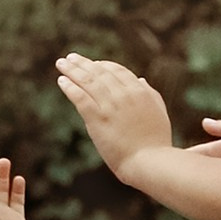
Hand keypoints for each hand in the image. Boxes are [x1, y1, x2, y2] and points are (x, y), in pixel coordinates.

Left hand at [54, 54, 171, 183]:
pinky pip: (80, 98)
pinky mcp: (97, 119)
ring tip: (61, 63)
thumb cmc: (156, 142)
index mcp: (139, 91)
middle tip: (71, 58)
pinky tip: (61, 81)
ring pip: (87, 82)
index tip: (93, 64)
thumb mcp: (158, 112)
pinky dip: (70, 87)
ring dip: (72, 70)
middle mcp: (123, 94)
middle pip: (99, 72)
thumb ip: (149, 94)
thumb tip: (140, 80)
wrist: (149, 161)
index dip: (103, 65)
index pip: (117, 71)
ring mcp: (110, 106)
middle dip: (83, 63)